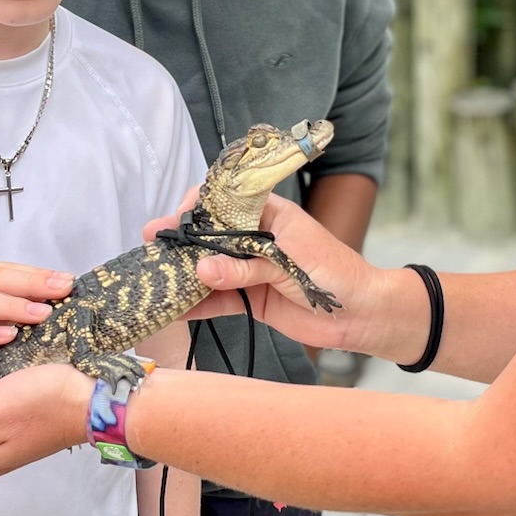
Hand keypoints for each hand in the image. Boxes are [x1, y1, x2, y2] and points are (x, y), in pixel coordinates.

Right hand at [144, 194, 403, 356]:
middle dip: (181, 241)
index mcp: (268, 215)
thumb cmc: (336, 272)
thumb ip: (245, 267)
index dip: (198, 207)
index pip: (226, 202)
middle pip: (209, 236)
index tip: (177, 217)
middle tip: (152, 245)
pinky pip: (218, 300)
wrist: (363, 313)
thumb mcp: (289, 263)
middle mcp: (254, 239)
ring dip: (183, 273)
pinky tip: (173, 308)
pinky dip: (197, 305)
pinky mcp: (250, 300)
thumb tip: (201, 269)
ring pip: (209, 269)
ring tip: (152, 276)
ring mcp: (250, 270)